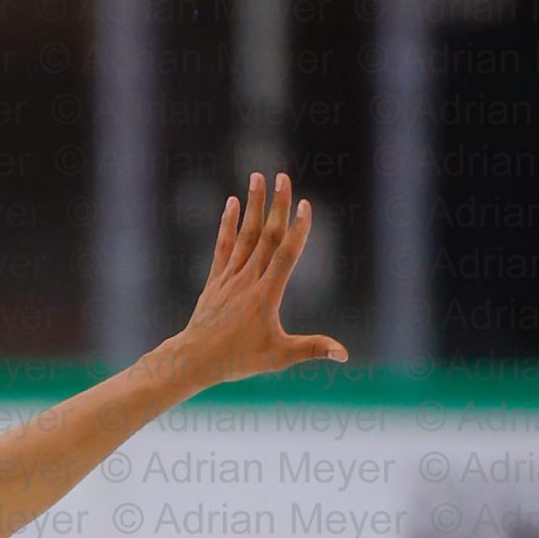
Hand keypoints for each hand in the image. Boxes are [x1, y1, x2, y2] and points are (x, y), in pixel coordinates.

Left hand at [172, 171, 346, 388]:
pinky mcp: (216, 279)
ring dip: (253, 205)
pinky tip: (232, 203)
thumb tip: (344, 355)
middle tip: (283, 176)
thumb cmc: (238, 361)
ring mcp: (230, 277)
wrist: (194, 360)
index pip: (286, 254)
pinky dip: (228, 224)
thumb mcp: (279, 357)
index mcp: (267, 294)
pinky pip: (223, 246)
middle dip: (277, 205)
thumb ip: (312, 349)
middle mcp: (248, 279)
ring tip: (258, 176)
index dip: (298, 229)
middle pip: (267, 236)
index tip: (306, 205)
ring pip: (245, 235)